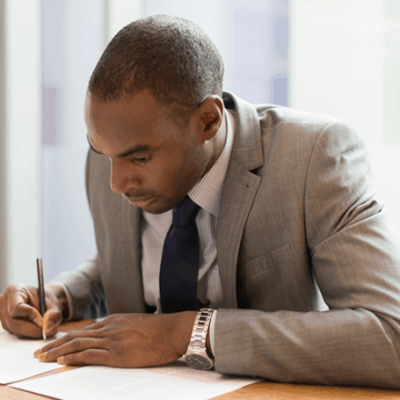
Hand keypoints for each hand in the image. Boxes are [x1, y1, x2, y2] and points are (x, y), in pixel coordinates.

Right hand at [0, 283, 65, 337]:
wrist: (45, 301)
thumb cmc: (48, 299)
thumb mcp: (55, 303)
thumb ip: (54, 314)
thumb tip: (48, 327)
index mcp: (14, 290)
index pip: (16, 307)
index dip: (30, 316)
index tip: (44, 321)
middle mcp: (4, 303)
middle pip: (14, 322)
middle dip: (33, 329)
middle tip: (48, 332)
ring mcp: (4, 316)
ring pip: (16, 331)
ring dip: (33, 333)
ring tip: (48, 329)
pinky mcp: (7, 325)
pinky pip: (18, 334)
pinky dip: (31, 334)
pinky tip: (40, 329)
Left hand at [35, 312, 196, 366]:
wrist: (171, 331)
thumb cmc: (158, 330)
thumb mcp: (135, 324)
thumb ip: (121, 328)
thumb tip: (112, 336)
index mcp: (113, 321)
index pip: (83, 330)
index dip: (66, 337)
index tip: (53, 343)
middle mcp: (108, 328)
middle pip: (75, 336)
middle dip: (54, 344)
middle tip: (38, 352)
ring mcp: (112, 340)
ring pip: (77, 344)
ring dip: (57, 352)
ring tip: (43, 358)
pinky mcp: (117, 353)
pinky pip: (90, 355)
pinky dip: (74, 357)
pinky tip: (62, 361)